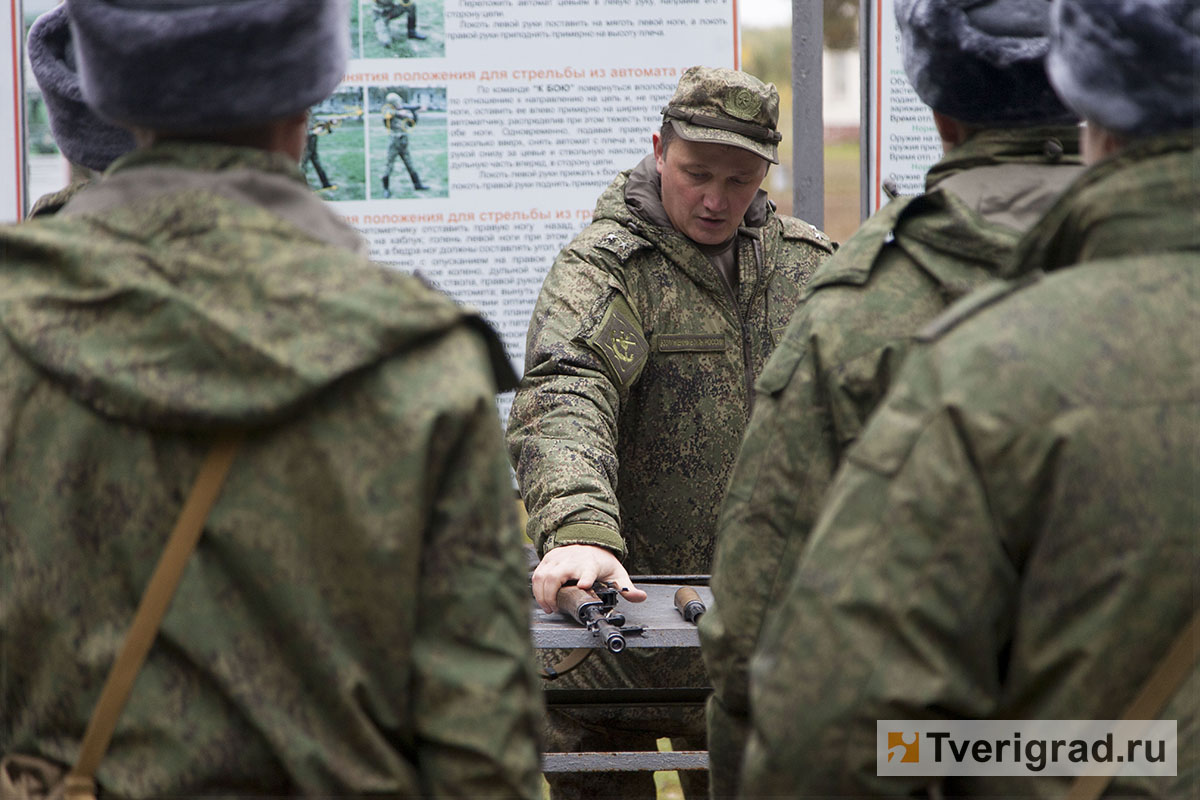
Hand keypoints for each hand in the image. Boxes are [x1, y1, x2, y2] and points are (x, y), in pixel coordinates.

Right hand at [531, 544, 646, 613]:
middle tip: (554, 608)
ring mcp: (558, 558)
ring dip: (542, 594)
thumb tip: (641, 597)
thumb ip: (627, 587)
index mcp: (591, 564)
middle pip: (556, 575)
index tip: (584, 586)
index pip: (588, 570)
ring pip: (543, 575)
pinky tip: (542, 599)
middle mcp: (573, 560)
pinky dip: (537, 588)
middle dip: (551, 594)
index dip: (585, 577)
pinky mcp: (548, 559)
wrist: (587, 541)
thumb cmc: (601, 560)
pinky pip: (537, 574)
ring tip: (548, 607)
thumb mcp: (617, 573)